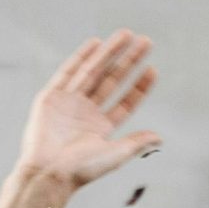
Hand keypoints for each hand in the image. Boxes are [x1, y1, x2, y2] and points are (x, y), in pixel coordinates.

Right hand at [15, 32, 160, 195]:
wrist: (48, 173)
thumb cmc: (79, 170)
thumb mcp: (115, 155)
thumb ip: (136, 143)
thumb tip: (160, 139)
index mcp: (99, 129)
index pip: (125, 103)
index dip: (139, 87)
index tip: (152, 70)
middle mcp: (84, 114)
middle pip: (111, 81)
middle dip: (128, 62)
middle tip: (146, 42)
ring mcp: (67, 104)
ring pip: (92, 72)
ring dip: (109, 52)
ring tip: (126, 34)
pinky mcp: (50, 99)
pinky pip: (67, 73)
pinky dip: (80, 58)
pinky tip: (96, 43)